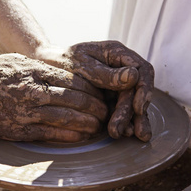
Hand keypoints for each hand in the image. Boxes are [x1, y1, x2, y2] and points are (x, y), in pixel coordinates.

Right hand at [0, 54, 107, 141]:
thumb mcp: (17, 61)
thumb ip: (40, 67)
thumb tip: (64, 73)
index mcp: (34, 70)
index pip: (73, 80)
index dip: (92, 89)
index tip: (101, 94)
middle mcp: (33, 90)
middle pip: (75, 99)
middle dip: (95, 107)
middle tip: (107, 112)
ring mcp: (26, 112)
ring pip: (66, 117)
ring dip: (87, 123)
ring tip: (99, 125)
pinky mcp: (19, 130)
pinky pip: (51, 134)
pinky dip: (70, 136)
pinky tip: (82, 137)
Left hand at [35, 41, 153, 141]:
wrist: (46, 68)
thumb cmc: (63, 61)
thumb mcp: (82, 64)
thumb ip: (106, 73)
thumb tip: (134, 76)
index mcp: (118, 54)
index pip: (142, 69)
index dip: (144, 89)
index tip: (137, 107)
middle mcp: (122, 70)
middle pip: (137, 91)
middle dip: (132, 112)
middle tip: (124, 130)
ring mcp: (117, 85)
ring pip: (132, 103)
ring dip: (132, 120)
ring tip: (129, 135)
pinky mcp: (110, 99)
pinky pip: (120, 111)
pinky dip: (123, 122)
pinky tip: (124, 133)